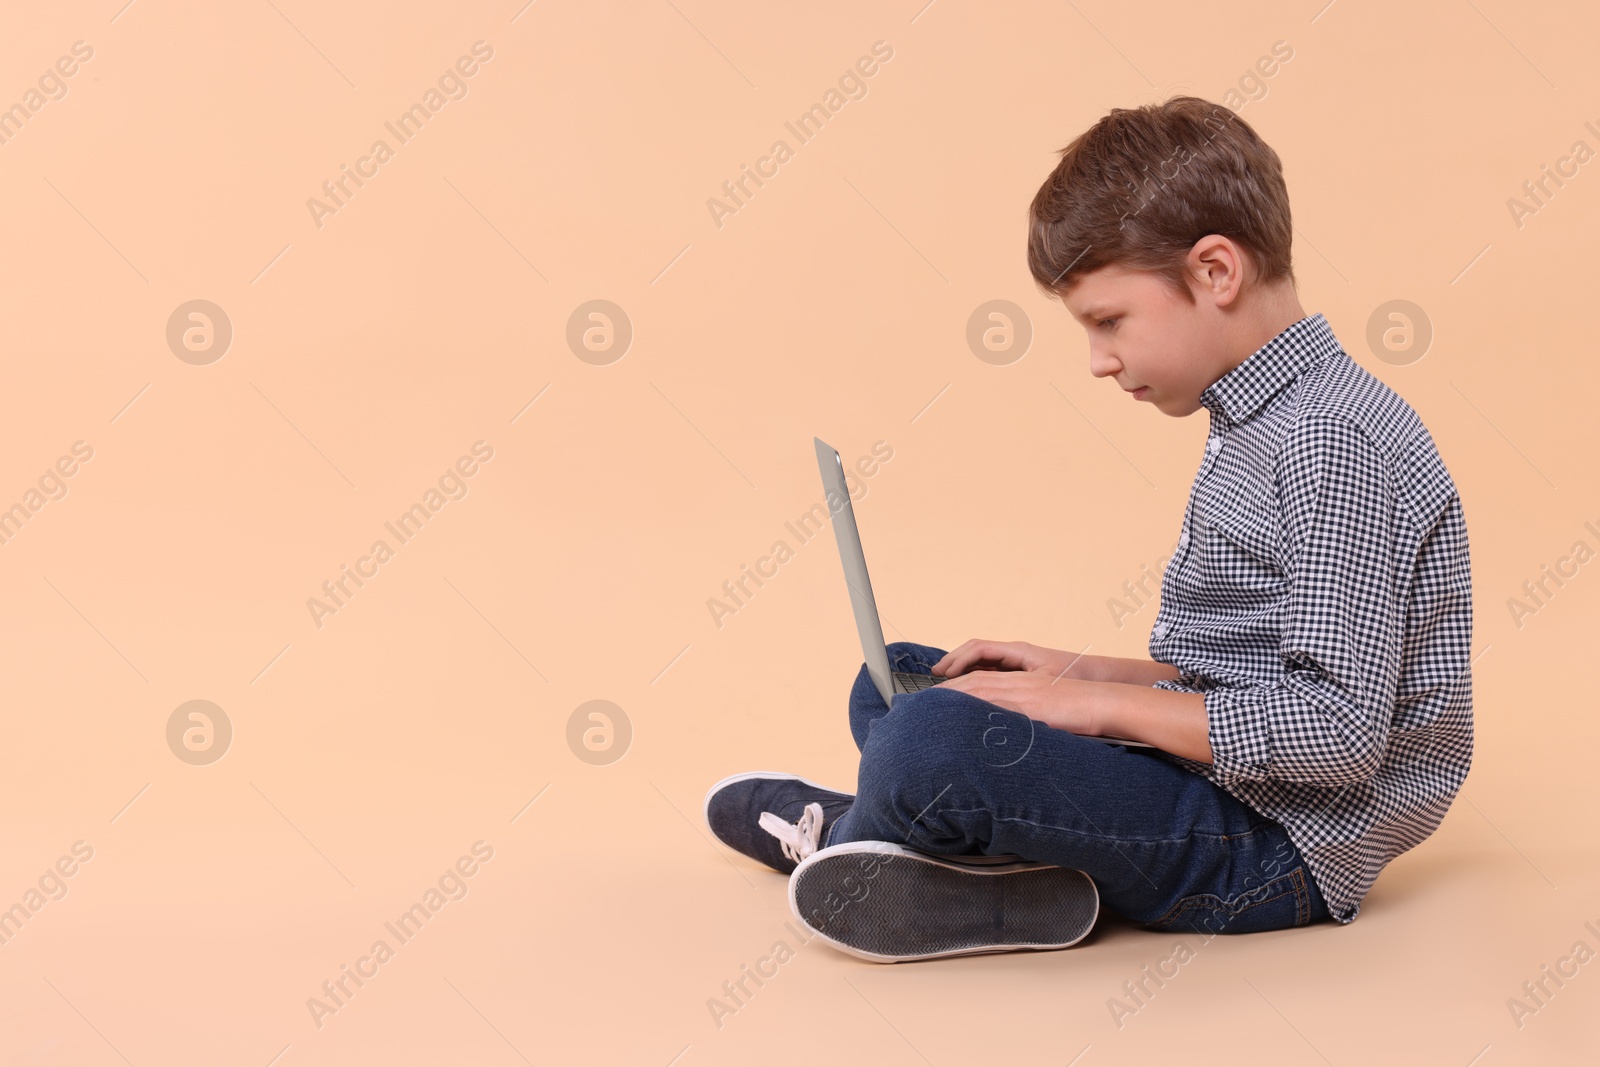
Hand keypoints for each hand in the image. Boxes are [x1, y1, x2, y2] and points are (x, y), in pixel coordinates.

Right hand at [931, 639, 1093, 681]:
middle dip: (954, 663)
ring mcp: (1020, 664)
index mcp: (1018, 652)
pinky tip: (971, 693)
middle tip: (934, 677)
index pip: (979, 650)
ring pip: (984, 663)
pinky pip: (994, 672)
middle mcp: (1017, 655)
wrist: (1102, 686)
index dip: (957, 660)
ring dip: (964, 670)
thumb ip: (1017, 696)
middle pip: (976, 653)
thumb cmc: (1077, 682)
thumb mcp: (1045, 688)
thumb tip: (988, 700)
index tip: (941, 674)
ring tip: (946, 682)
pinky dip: (977, 677)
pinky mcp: (1025, 675)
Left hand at [933, 668, 1103, 736]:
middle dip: (947, 689)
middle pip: (975, 680)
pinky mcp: (1032, 706)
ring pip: (982, 688)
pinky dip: (978, 708)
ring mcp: (1025, 693)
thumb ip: (1026, 716)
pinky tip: (962, 716)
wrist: (1104, 703)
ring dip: (955, 696)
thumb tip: (1009, 731)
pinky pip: (999, 705)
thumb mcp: (1048, 711)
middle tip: (923, 699)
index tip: (937, 694)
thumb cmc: (1081, 711)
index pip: (982, 678)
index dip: (957, 685)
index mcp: (1023, 682)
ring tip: (932, 704)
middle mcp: (1020, 683)